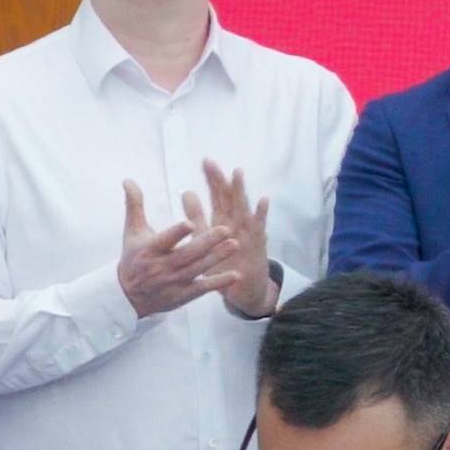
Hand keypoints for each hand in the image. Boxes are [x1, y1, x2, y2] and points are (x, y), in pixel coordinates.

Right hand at [116, 181, 231, 318]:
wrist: (128, 296)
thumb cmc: (134, 257)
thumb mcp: (132, 232)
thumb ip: (135, 206)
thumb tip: (128, 179)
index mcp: (149, 250)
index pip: (163, 240)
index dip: (176, 233)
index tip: (190, 223)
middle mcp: (161, 267)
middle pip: (186, 255)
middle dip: (206, 243)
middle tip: (226, 229)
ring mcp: (173, 282)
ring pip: (197, 269)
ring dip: (217, 258)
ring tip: (235, 244)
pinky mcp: (183, 295)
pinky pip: (203, 288)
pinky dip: (218, 283)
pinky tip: (235, 275)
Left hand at [182, 160, 277, 316]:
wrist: (244, 287)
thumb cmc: (226, 260)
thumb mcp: (207, 237)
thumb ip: (197, 215)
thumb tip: (186, 192)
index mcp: (224, 220)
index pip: (218, 196)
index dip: (212, 180)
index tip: (205, 162)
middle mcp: (237, 223)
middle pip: (229, 198)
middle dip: (221, 180)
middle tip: (211, 163)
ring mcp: (248, 233)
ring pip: (243, 209)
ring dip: (240, 192)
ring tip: (237, 173)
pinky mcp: (257, 245)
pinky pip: (260, 228)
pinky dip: (261, 214)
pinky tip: (263, 200)